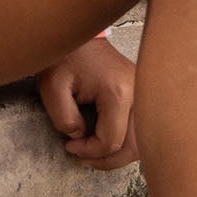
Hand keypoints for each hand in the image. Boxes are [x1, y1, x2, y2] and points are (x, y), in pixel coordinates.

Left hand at [37, 35, 138, 168]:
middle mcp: (138, 94)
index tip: (68, 145)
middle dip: (107, 160)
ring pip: (143, 140)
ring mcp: (143, 93)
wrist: (81, 36)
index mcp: (117, 93)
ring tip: (95, 152)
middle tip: (84, 159)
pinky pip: (141, 127)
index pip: (111, 141)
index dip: (88, 152)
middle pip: (135, 146)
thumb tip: (79, 136)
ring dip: (119, 153)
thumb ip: (64, 118)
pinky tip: (107, 139)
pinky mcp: (142, 93)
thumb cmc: (66, 58)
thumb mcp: (53, 88)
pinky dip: (126, 140)